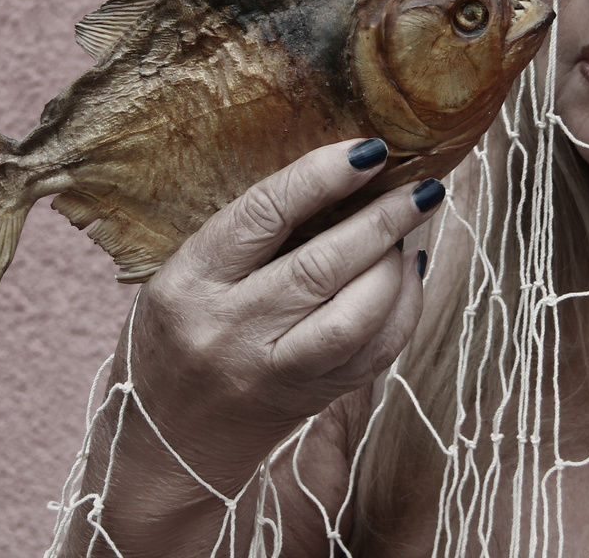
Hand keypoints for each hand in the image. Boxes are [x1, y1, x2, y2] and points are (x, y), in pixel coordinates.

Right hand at [112, 137, 441, 496]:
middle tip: (421, 186)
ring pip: (355, 316)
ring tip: (413, 227)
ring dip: (397, 264)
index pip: (262, 215)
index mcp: (191, 281)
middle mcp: (230, 328)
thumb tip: (345, 174)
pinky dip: (405, 307)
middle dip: (382, 219)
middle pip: (321, 266)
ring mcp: (273, 370)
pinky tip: (411, 272)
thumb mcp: (186, 273)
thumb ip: (250, 234)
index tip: (369, 151)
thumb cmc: (180, 332)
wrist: (167, 439)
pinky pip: (374, 353)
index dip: (321, 176)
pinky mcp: (310, 398)